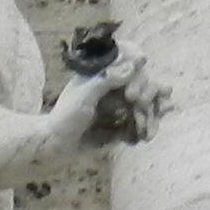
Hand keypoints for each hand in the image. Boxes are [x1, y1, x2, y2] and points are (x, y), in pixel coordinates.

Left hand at [45, 43, 164, 153]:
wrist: (56, 147)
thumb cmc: (65, 117)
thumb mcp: (84, 95)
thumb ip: (108, 79)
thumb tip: (136, 64)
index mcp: (103, 73)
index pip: (130, 63)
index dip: (138, 72)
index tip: (136, 88)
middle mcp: (115, 86)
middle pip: (145, 83)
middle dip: (149, 95)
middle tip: (141, 106)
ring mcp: (120, 105)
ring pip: (147, 105)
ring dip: (152, 117)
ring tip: (149, 134)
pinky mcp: (122, 124)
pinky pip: (141, 123)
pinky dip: (145, 129)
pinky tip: (143, 138)